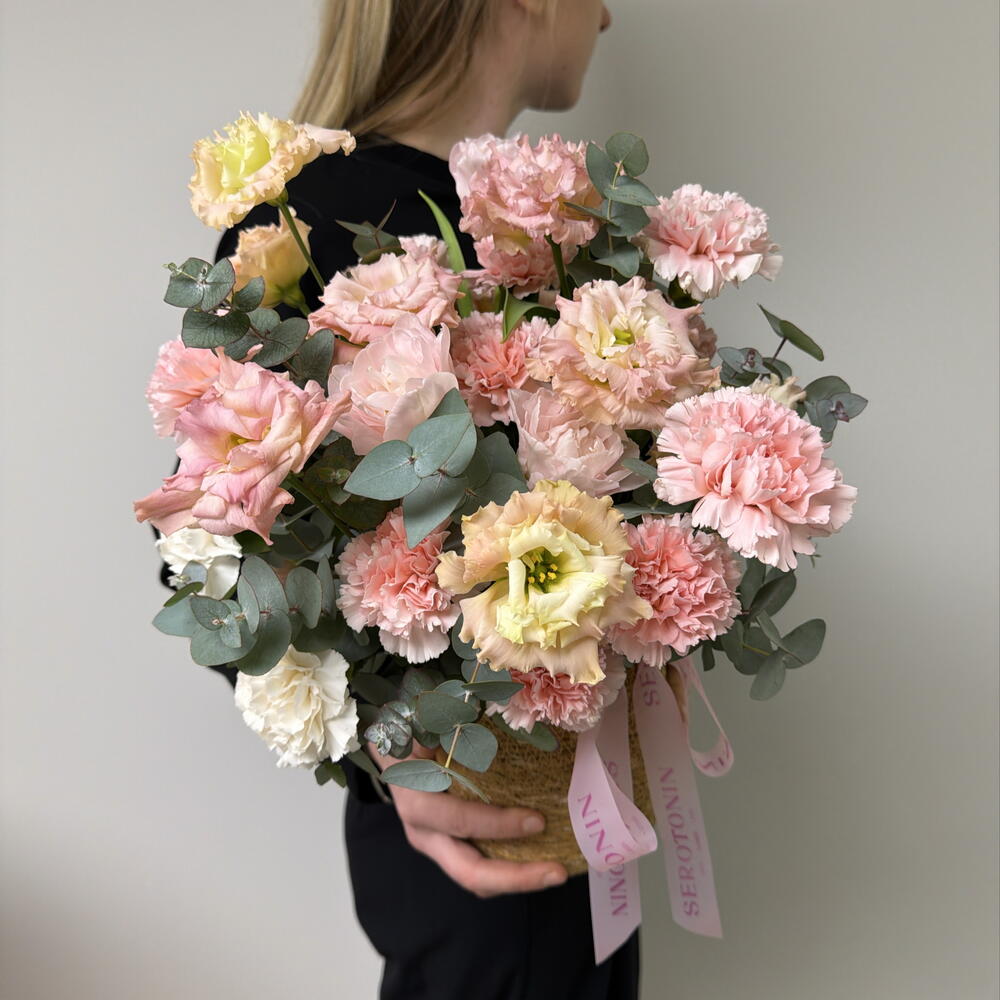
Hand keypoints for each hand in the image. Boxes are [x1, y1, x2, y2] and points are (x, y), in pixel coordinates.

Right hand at [365, 740, 568, 898]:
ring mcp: (436, 845)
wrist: (389, 749)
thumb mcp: (423, 723)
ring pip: (476, 878)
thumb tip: (482, 707)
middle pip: (468, 872)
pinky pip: (480, 867)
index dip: (497, 824)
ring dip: (518, 879)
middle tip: (557, 873)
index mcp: (417, 800)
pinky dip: (510, 867)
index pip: (459, 820)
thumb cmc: (412, 732)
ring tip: (556, 871)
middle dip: (515, 877)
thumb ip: (448, 722)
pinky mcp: (448, 847)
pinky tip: (540, 858)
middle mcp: (424, 832)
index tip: (538, 820)